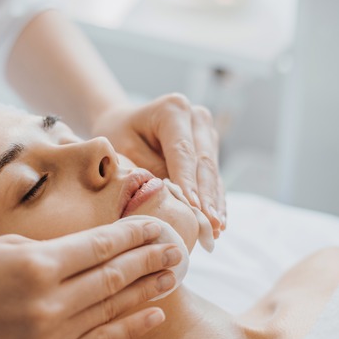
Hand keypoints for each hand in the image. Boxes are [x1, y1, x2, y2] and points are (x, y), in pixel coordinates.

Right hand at [0, 219, 181, 338]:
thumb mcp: (2, 245)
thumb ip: (51, 248)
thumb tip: (91, 246)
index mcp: (36, 265)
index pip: (100, 245)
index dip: (133, 232)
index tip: (157, 221)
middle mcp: (50, 301)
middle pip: (114, 275)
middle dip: (149, 257)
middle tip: (177, 246)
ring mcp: (50, 334)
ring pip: (112, 307)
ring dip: (147, 290)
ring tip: (174, 274)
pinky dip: (128, 327)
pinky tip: (154, 315)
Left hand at [92, 93, 226, 236]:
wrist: (124, 124)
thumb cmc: (120, 136)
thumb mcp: (125, 150)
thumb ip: (150, 171)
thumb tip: (173, 197)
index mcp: (173, 109)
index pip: (183, 151)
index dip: (189, 181)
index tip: (194, 207)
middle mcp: (196, 118)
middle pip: (204, 162)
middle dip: (207, 197)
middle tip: (210, 224)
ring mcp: (207, 133)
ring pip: (213, 173)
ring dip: (215, 203)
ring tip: (216, 229)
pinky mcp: (210, 149)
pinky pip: (214, 178)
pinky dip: (215, 201)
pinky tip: (218, 223)